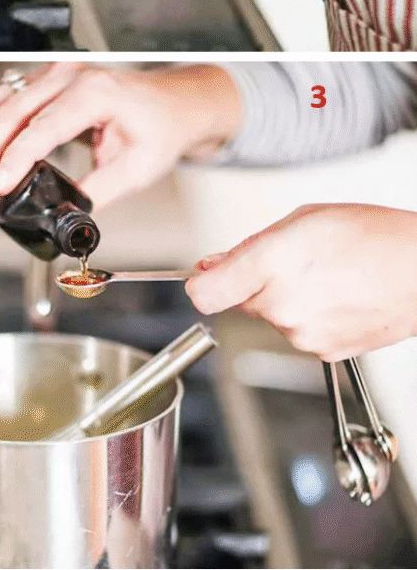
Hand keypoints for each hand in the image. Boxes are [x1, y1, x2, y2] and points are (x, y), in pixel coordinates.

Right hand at [0, 63, 242, 208]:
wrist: (172, 104)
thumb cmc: (160, 128)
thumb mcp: (138, 168)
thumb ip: (98, 192)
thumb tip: (64, 216)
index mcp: (96, 92)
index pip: (43, 127)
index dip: (15, 159)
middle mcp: (69, 76)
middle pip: (10, 112)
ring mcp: (52, 74)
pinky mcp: (41, 80)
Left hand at [186, 204, 416, 360]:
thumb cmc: (373, 237)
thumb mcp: (301, 221)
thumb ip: (248, 246)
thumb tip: (213, 264)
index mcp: (271, 265)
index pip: (204, 293)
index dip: (200, 283)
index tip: (203, 276)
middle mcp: (283, 306)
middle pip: (239, 301)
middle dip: (253, 283)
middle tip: (289, 263)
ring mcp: (303, 334)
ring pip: (270, 317)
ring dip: (283, 299)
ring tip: (322, 277)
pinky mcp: (323, 352)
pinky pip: (298, 332)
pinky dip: (308, 317)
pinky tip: (335, 296)